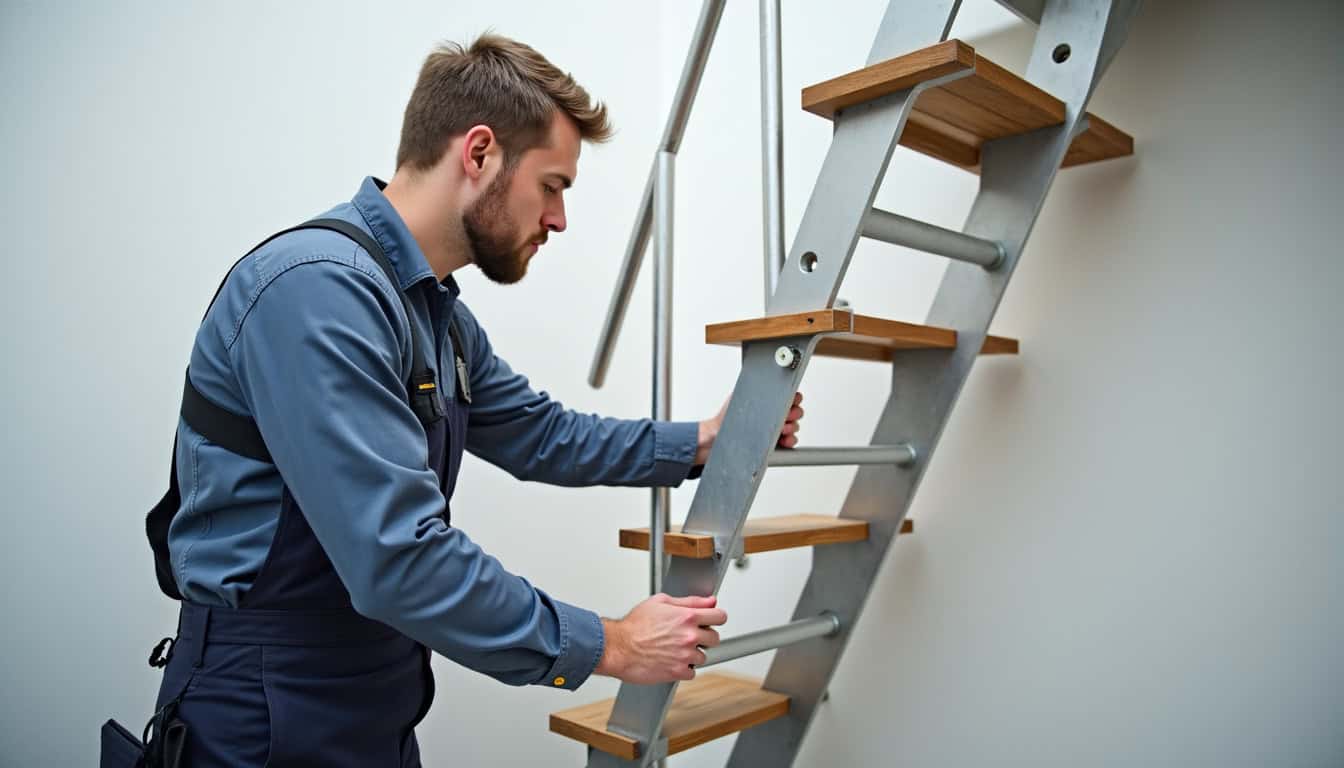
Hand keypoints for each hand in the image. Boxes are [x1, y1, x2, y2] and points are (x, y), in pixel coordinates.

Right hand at [595, 593, 726, 683]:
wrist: (618, 647)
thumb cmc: (634, 625)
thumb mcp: (661, 602)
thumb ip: (690, 601)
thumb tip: (710, 600)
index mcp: (688, 616)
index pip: (720, 616)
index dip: (716, 618)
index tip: (711, 620)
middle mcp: (689, 636)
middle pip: (715, 638)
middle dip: (705, 637)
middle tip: (690, 636)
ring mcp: (685, 655)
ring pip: (703, 656)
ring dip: (693, 654)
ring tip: (675, 649)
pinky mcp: (678, 672)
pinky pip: (692, 672)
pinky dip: (684, 669)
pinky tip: (672, 660)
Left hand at [695, 391, 804, 464]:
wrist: (716, 438)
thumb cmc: (726, 418)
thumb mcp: (739, 397)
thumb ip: (755, 389)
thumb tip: (767, 379)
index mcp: (768, 401)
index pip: (789, 396)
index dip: (793, 398)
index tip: (791, 401)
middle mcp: (773, 414)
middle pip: (796, 411)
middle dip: (794, 413)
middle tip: (786, 416)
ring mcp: (774, 429)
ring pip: (795, 426)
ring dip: (792, 427)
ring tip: (782, 429)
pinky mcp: (774, 444)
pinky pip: (790, 442)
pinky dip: (790, 441)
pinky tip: (783, 440)